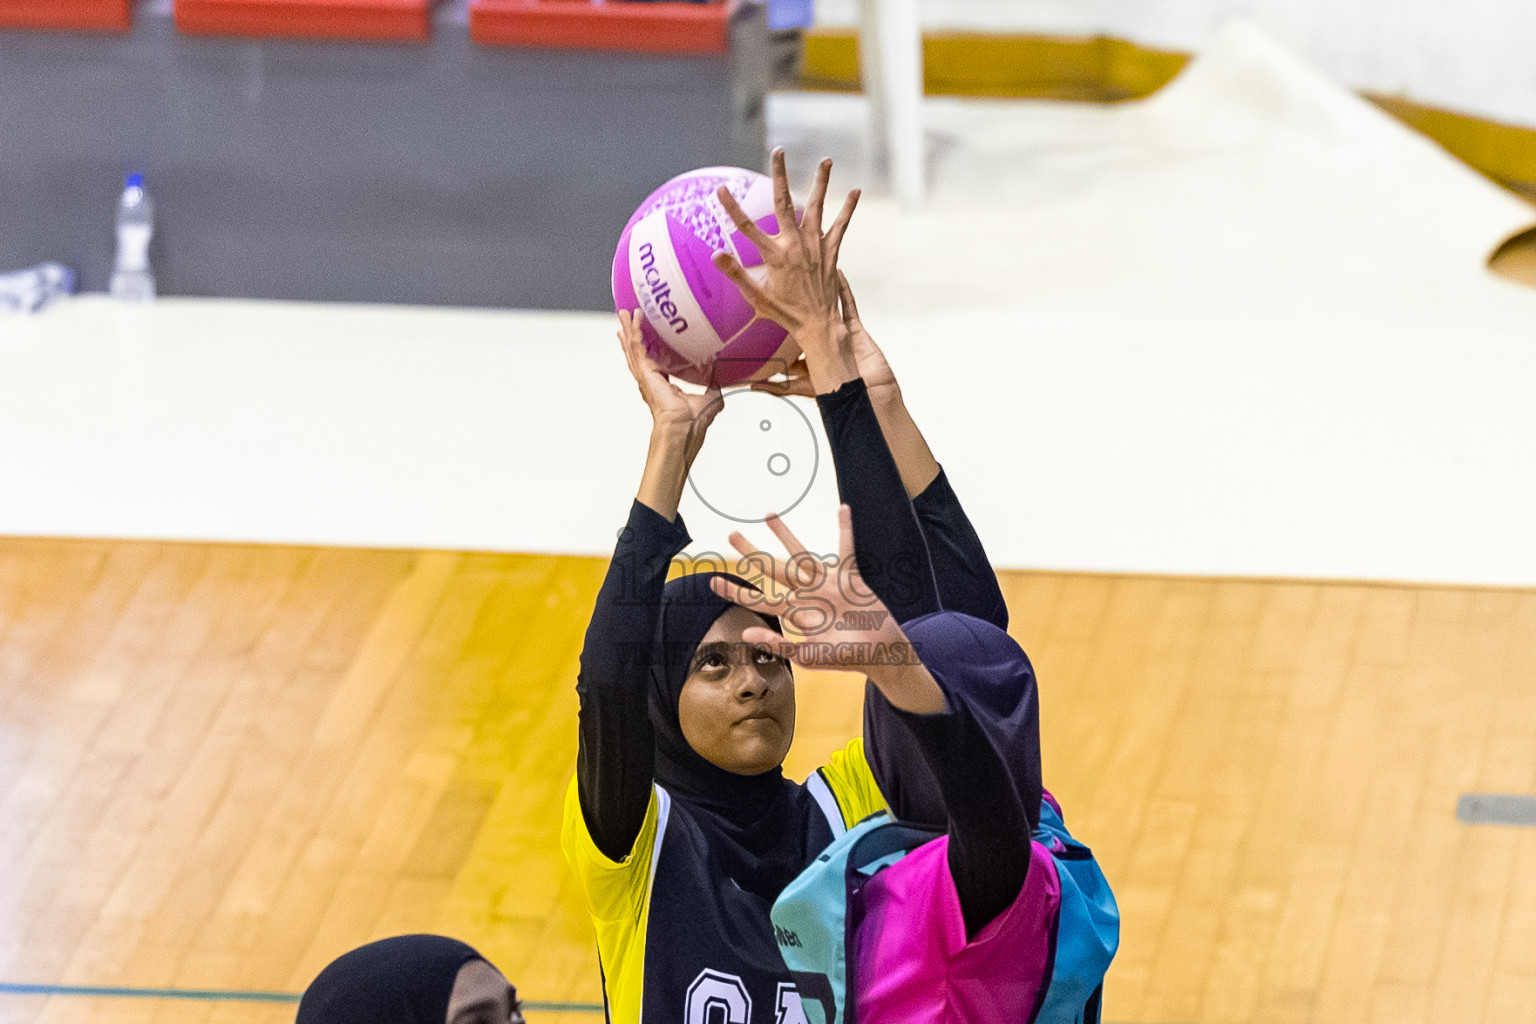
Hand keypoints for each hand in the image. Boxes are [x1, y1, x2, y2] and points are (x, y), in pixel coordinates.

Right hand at [618, 308, 721, 466]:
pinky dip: (635, 333)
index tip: (643, 337)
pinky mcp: (646, 373)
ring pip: (633, 348)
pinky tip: (633, 320)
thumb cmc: (692, 422)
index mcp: (663, 386)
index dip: (647, 349)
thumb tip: (719, 370)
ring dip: (628, 329)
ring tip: (622, 314)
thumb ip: (714, 383)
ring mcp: (646, 377)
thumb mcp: (711, 397)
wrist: (683, 428)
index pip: (652, 363)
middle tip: (625, 318)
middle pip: (637, 352)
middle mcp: (651, 381)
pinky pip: (637, 348)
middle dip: (631, 334)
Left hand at [708, 507, 897, 670]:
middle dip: (752, 553)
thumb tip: (745, 634)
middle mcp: (807, 594)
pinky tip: (842, 509)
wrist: (880, 654)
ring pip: (800, 554)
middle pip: (773, 569)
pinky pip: (846, 548)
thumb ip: (778, 645)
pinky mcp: (849, 578)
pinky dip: (845, 529)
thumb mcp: (809, 657)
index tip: (713, 582)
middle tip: (731, 534)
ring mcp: (827, 583)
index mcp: (796, 612)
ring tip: (769, 515)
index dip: (736, 591)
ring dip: (785, 534)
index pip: (760, 599)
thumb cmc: (846, 658)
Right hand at [711, 149, 859, 391]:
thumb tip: (715, 255)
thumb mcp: (756, 297)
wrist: (818, 325)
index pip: (747, 227)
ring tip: (826, 160)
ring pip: (817, 207)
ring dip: (821, 182)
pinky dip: (847, 210)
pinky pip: (840, 226)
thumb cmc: (785, 313)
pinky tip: (855, 192)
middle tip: (778, 151)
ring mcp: (815, 246)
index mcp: (774, 255)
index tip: (721, 189)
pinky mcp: (830, 252)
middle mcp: (795, 245)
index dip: (732, 208)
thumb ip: (736, 274)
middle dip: (780, 175)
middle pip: (783, 203)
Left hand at [751, 271, 898, 401]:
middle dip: (798, 302)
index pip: (791, 336)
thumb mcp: (802, 388)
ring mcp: (839, 332)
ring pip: (827, 306)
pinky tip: (836, 274)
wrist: (867, 392)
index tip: (766, 307)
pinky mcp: (854, 328)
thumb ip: (777, 387)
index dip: (780, 324)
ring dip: (819, 291)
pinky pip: (848, 304)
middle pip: (808, 316)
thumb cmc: (838, 392)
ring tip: (806, 271)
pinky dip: (843, 289)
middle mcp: (823, 340)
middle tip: (784, 281)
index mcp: (809, 353)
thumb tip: (751, 385)